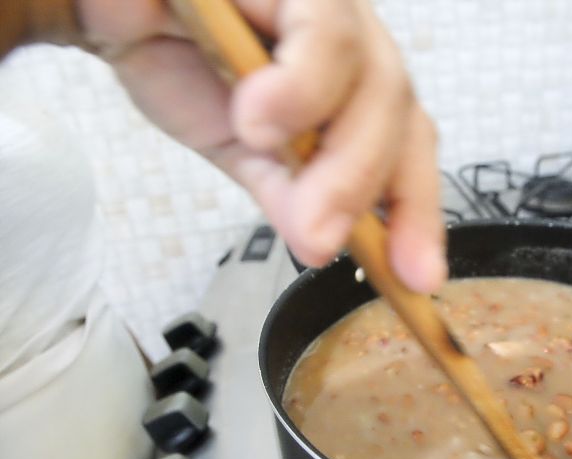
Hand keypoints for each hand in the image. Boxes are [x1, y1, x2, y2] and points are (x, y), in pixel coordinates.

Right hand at [78, 0, 445, 292]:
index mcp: (351, 81)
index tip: (415, 275)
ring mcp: (328, 5)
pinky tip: (259, 117)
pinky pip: (325, 27)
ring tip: (281, 179)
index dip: (416, 210)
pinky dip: (299, 87)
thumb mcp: (238, 143)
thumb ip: (287, 189)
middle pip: (400, 116)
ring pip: (377, 79)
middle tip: (322, 241)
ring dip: (336, 152)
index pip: (407, 145)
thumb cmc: (177, 55)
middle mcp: (354, 38)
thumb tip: (320, 243)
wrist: (112, 5)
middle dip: (364, 190)